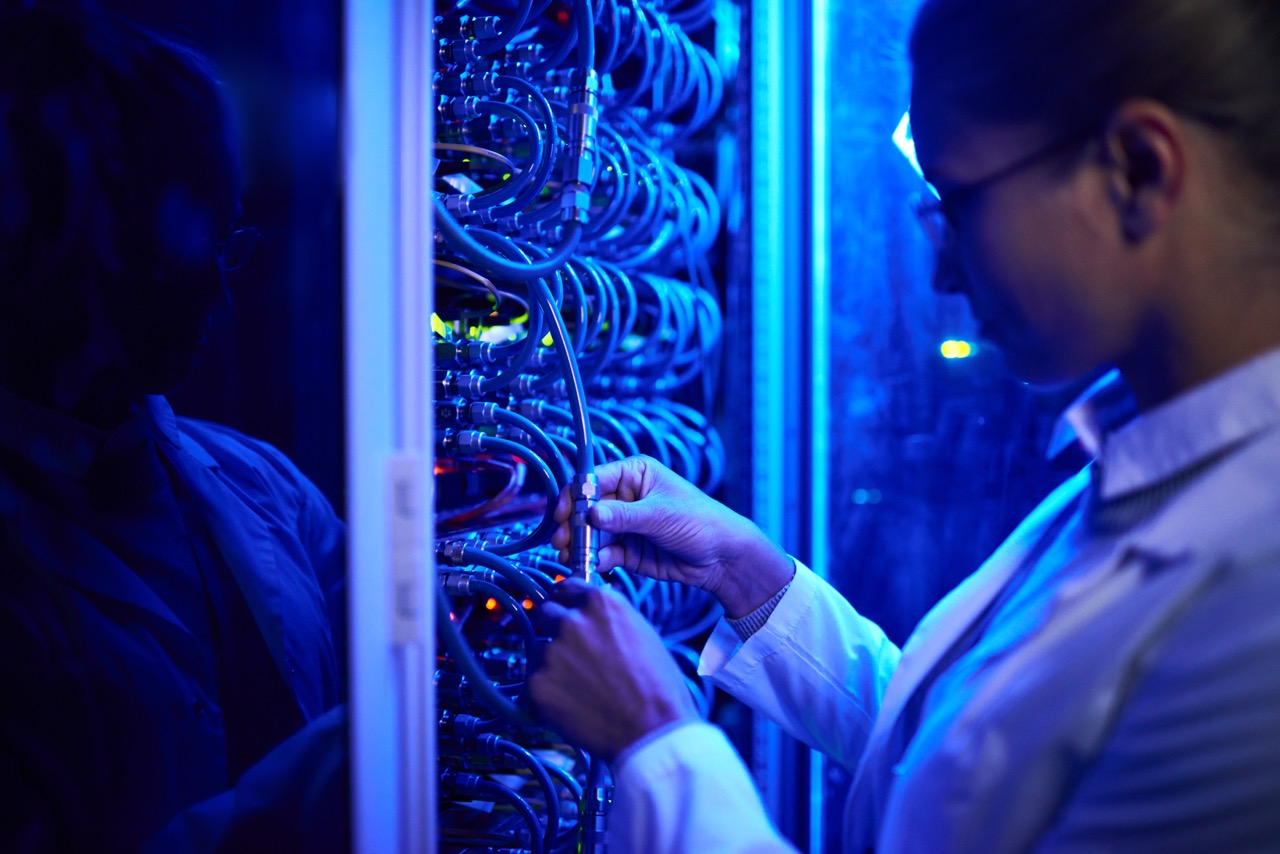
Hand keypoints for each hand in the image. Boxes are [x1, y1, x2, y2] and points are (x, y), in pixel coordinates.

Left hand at [528, 580, 697, 760]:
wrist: (652, 730)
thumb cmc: (657, 687)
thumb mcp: (642, 633)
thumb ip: (611, 617)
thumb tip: (595, 612)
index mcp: (601, 604)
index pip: (567, 587)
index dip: (567, 601)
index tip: (565, 609)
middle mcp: (572, 621)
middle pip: (546, 612)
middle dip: (554, 628)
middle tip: (571, 652)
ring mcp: (552, 652)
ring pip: (539, 649)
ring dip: (552, 662)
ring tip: (578, 686)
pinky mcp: (537, 684)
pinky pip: (533, 682)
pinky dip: (546, 693)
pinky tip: (571, 704)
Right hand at [551, 455, 792, 616]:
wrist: (722, 557)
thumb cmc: (700, 521)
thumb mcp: (661, 515)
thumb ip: (623, 516)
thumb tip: (589, 513)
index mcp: (634, 473)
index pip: (594, 479)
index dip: (575, 496)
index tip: (563, 514)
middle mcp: (625, 496)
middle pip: (587, 508)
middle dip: (573, 525)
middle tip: (562, 541)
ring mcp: (625, 524)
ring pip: (591, 533)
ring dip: (579, 545)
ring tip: (569, 558)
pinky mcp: (627, 549)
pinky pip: (603, 552)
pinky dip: (593, 560)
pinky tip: (588, 566)